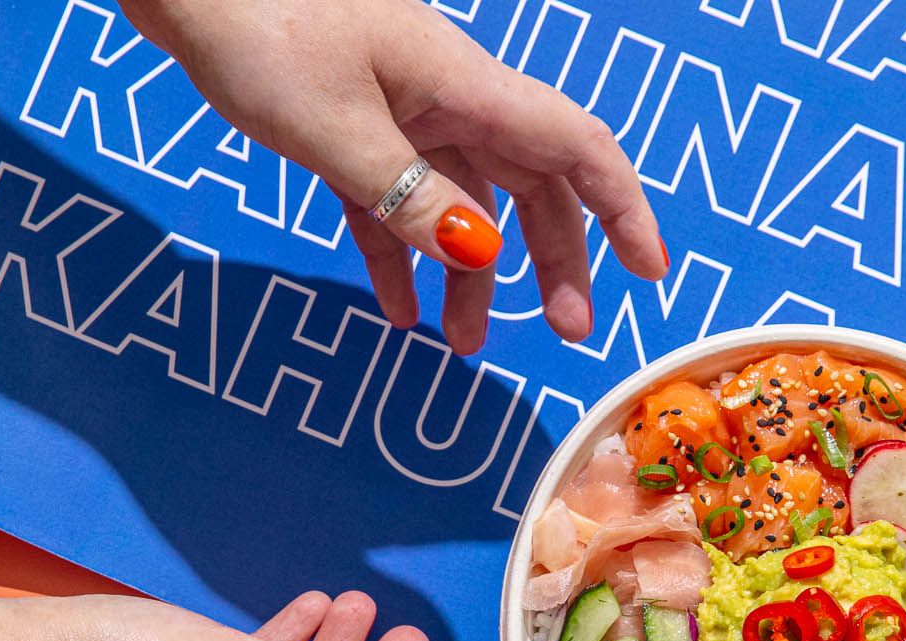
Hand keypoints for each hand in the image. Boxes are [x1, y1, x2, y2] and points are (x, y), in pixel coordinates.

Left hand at [123, 0, 667, 353]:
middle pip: (529, 185)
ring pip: (462, 202)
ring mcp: (400, 112)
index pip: (575, 148)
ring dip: (472, 275)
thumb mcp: (333, 128)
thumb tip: (479, 254)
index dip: (621, 210)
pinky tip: (398, 310)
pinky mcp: (351, 127)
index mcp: (462, 86)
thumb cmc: (257, 26)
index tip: (648, 273)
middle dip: (555, 260)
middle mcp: (446, 98)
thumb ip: (407, 197)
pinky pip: (395, 202)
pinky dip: (401, 255)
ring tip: (464, 344)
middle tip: (567, 331)